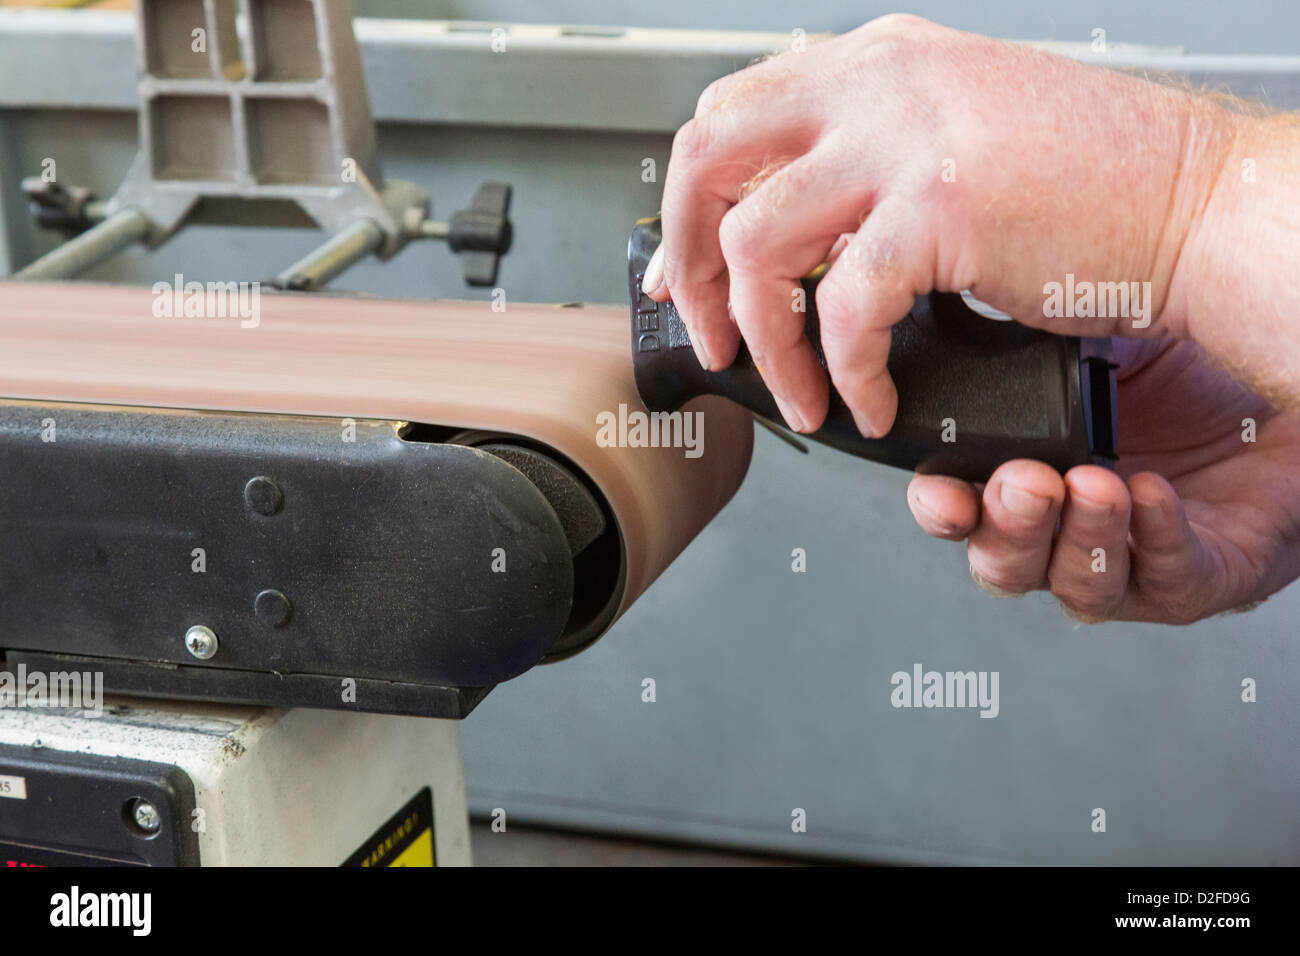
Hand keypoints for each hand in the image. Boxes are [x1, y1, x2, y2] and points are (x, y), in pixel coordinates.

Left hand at [644, 14, 1236, 436]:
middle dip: (691, 261)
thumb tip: (795, 232)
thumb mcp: (957, 139)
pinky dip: (845, 371)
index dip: (693, 205)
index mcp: (879, 64)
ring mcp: (909, 136)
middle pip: (708, 157)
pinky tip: (870, 398)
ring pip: (758, 243)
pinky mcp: (944, 203)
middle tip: (710, 331)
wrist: (1202, 204)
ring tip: (797, 390)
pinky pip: (846, 308)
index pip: (732, 117)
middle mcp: (881, 82)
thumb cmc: (1099, 185)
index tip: (688, 270)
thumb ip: (869, 164)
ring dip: (764, 339)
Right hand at [907, 337, 1299, 622]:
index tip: (942, 489)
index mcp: (1035, 474)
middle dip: (1006, 530)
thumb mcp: (1094, 341)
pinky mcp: (1213, 572)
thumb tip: (957, 327)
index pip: (964, 513)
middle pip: (1007, 566)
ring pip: (1082, 589)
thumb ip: (1025, 349)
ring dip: (1077, 540)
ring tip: (1091, 485)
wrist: (1292, 366)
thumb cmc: (1200, 362)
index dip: (942, 510)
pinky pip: (1171, 578)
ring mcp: (1141, 558)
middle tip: (1023, 483)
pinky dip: (1154, 538)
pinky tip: (1149, 493)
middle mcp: (1077, 527)